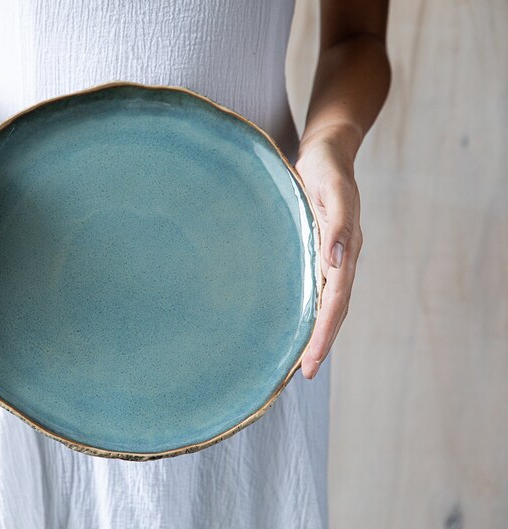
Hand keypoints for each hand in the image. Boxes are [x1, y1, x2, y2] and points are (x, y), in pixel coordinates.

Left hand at [294, 137, 362, 378]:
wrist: (326, 151)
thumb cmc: (325, 168)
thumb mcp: (331, 189)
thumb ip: (336, 223)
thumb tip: (336, 261)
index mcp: (345, 249)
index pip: (336, 301)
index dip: (324, 332)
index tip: (310, 361)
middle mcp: (339, 258)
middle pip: (333, 309)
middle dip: (320, 342)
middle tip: (303, 374)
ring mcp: (330, 255)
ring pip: (327, 302)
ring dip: (316, 330)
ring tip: (301, 359)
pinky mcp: (318, 250)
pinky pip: (316, 287)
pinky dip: (309, 309)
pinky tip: (297, 321)